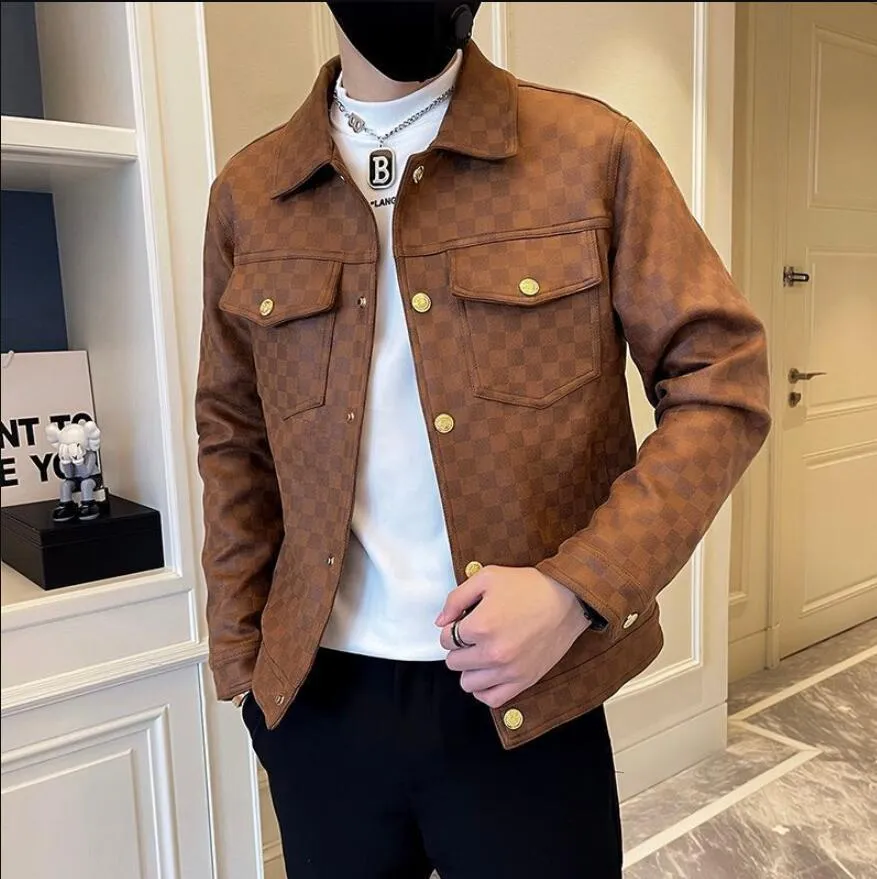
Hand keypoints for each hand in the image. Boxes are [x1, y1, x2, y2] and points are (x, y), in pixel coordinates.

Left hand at [436, 566, 589, 707]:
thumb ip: (456, 598)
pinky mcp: (524, 681)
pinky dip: (484, 689)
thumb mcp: (487, 577)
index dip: (452, 628)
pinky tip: (489, 673)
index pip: (446, 639)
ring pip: (467, 683)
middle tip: (474, 636)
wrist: (567, 600)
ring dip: (470, 668)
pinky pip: (491, 699)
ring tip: (482, 653)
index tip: (464, 621)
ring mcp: (509, 670)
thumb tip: (440, 622)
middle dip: (459, 648)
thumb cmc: (527, 586)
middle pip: (454, 662)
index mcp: (480, 626)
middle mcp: (492, 653)